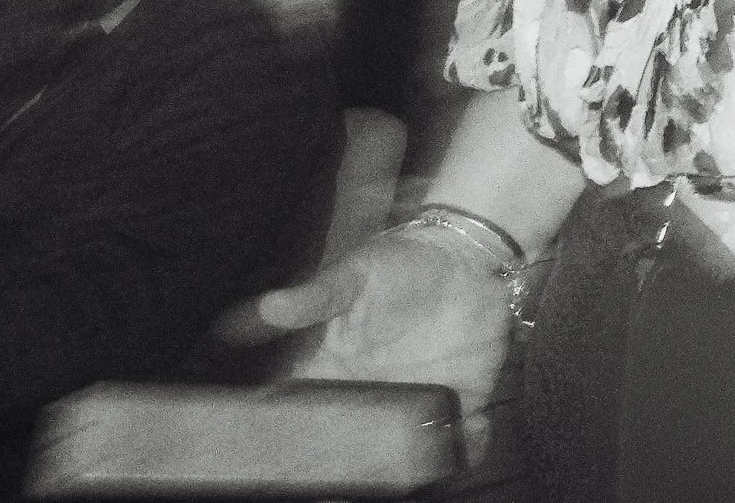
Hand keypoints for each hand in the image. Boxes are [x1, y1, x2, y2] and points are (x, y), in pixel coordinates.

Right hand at [250, 228, 515, 461]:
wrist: (463, 254)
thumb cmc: (400, 263)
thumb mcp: (354, 275)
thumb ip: (314, 298)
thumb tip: (267, 306)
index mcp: (336, 374)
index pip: (305, 421)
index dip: (296, 448)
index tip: (289, 465)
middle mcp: (373, 398)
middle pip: (352, 453)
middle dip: (349, 473)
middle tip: (347, 485)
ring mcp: (416, 402)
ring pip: (404, 457)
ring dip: (406, 470)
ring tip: (407, 473)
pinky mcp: (463, 398)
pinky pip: (462, 439)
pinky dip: (466, 447)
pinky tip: (467, 439)